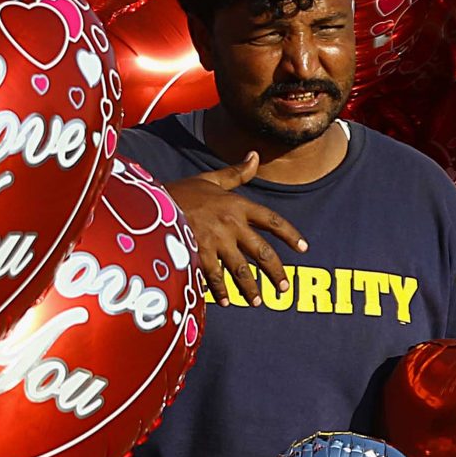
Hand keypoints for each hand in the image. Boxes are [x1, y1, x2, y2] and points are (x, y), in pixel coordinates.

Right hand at [166, 154, 305, 303]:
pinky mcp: (198, 254)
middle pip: (261, 252)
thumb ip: (236, 172)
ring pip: (240, 270)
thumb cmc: (182, 191)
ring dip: (251, 288)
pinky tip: (226, 301)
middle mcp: (231, 224)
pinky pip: (214, 277)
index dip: (290, 235)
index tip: (304, 248)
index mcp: (237, 205)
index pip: (272, 220)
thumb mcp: (211, 178)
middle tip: (283, 288)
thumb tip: (255, 155)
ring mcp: (215, 241)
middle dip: (275, 272)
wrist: (152, 202)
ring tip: (258, 301)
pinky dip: (220, 291)